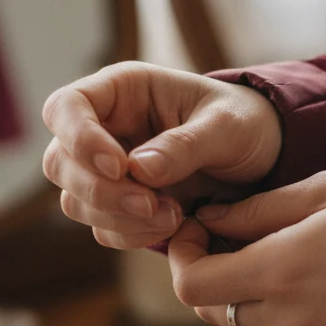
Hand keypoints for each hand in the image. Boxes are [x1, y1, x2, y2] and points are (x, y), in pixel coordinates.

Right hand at [42, 61, 281, 248]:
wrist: (265, 157)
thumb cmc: (245, 123)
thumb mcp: (227, 126)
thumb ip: (185, 144)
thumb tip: (137, 170)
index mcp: (123, 91)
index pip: (65, 107)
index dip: (79, 139)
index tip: (120, 166)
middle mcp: (106, 129)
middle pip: (60, 163)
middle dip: (102, 191)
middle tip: (152, 204)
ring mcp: (108, 171)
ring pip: (75, 201)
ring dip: (118, 217)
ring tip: (174, 215)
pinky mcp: (121, 205)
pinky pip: (103, 228)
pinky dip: (131, 234)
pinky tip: (173, 225)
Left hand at [167, 170, 325, 325]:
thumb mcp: (320, 192)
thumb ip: (256, 210)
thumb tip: (208, 219)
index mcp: (282, 269)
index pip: (193, 285)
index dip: (182, 258)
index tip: (196, 230)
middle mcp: (290, 316)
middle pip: (211, 311)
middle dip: (208, 276)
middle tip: (228, 240)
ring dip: (244, 296)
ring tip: (276, 257)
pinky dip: (279, 313)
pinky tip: (311, 282)